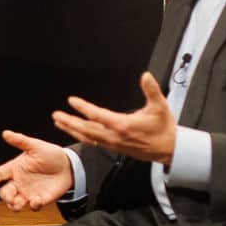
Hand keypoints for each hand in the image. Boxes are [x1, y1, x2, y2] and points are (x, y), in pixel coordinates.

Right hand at [0, 130, 74, 210]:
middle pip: (4, 192)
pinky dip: (33, 205)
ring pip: (14, 204)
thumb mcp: (36, 146)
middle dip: (5, 196)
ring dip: (14, 205)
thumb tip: (6, 133)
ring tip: (18, 203)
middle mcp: (18, 182)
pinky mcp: (39, 200)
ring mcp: (28, 192)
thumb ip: (21, 141)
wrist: (69, 167)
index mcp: (15, 168)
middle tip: (11, 194)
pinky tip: (37, 200)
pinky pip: (32, 207)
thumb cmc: (51, 155)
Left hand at [52, 72, 177, 166]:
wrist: (169, 149)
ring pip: (88, 137)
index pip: (98, 116)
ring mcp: (114, 144)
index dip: (84, 108)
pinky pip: (94, 142)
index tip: (72, 100)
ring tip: (59, 122)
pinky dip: (82, 136)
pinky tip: (74, 131)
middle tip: (56, 115)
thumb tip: (145, 76)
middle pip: (87, 129)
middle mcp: (115, 136)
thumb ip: (152, 90)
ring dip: (72, 129)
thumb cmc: (164, 127)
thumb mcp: (160, 106)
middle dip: (70, 122)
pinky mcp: (114, 148)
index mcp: (124, 125)